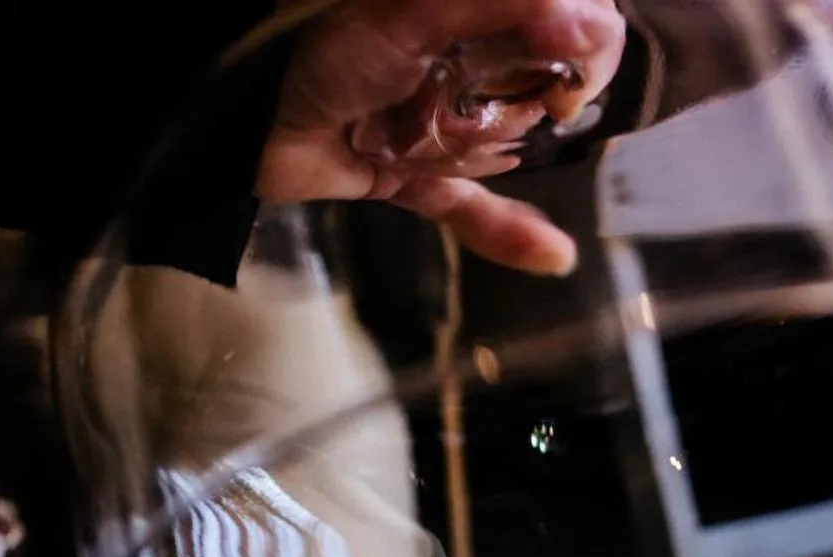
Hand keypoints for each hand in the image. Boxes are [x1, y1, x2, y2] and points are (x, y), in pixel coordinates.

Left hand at [256, 0, 624, 275]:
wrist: (243, 120)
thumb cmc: (323, 49)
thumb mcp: (417, 11)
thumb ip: (505, 4)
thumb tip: (589, 29)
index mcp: (472, 13)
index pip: (565, 21)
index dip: (585, 44)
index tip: (573, 70)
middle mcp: (462, 59)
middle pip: (542, 85)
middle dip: (544, 100)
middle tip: (528, 108)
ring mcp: (439, 119)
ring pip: (509, 145)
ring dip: (511, 152)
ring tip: (468, 143)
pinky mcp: (413, 174)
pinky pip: (471, 209)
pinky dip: (506, 232)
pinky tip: (551, 254)